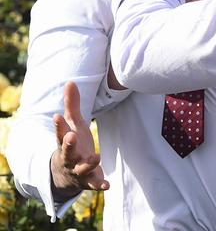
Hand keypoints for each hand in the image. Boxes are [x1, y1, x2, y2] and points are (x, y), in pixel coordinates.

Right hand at [50, 82, 108, 200]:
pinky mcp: (88, 180)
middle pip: (67, 151)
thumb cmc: (72, 144)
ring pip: (81, 169)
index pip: (60, 133)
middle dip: (68, 144)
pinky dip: (100, 184)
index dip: (59, 126)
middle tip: (71, 136)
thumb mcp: (73, 125)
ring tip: (96, 157)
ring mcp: (78, 170)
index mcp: (65, 142)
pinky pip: (94, 184)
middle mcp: (70, 157)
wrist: (66, 175)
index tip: (57, 116)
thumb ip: (72, 105)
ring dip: (88, 164)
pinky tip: (107, 185)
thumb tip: (70, 82)